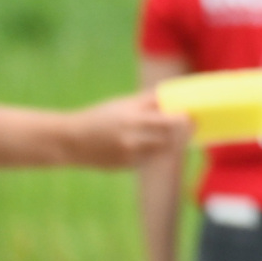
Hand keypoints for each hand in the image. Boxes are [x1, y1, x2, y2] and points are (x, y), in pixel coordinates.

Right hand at [68, 93, 188, 166]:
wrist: (70, 141)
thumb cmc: (99, 117)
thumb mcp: (122, 104)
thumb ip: (149, 100)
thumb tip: (173, 93)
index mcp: (133, 119)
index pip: (171, 122)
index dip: (185, 120)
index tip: (191, 116)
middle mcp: (133, 139)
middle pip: (171, 139)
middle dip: (182, 134)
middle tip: (190, 126)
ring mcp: (130, 156)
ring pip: (162, 152)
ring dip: (170, 144)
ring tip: (172, 135)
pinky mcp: (126, 167)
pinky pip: (148, 160)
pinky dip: (153, 153)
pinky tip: (148, 145)